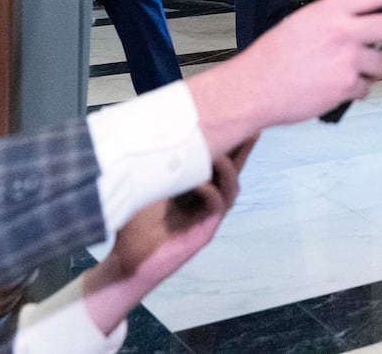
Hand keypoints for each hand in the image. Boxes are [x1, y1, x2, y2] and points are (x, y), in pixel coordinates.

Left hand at [80, 140, 254, 334]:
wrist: (127, 261)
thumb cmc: (133, 226)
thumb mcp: (145, 189)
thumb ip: (156, 168)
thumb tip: (154, 135)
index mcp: (193, 190)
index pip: (215, 163)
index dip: (226, 144)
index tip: (233, 119)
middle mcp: (205, 202)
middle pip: (232, 172)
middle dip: (243, 151)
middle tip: (253, 130)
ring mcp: (207, 218)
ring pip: (231, 188)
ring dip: (227, 169)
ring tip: (218, 156)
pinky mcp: (205, 232)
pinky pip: (217, 207)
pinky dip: (210, 191)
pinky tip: (199, 184)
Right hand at [188, 0, 381, 153]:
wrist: (254, 88)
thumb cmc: (273, 58)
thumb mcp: (303, 23)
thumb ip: (336, 20)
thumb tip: (364, 25)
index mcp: (330, 10)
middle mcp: (343, 30)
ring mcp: (348, 59)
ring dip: (372, 71)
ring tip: (346, 73)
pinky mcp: (347, 85)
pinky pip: (366, 88)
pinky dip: (355, 91)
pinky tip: (333, 88)